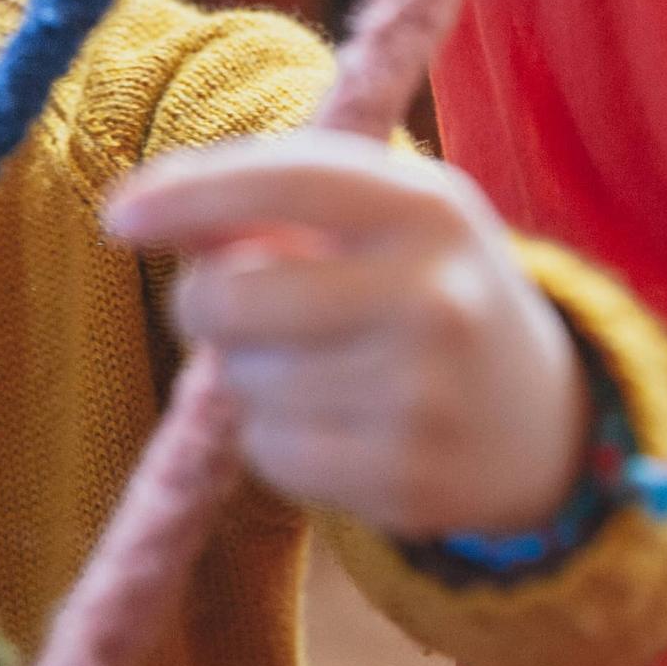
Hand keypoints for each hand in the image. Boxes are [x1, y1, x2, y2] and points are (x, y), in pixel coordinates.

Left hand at [104, 129, 587, 540]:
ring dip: (248, 372)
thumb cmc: (430, 290)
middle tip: (231, 304)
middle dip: (203, 300)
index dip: (189, 194)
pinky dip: (274, 439)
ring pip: (244, 380)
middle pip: (235, 295)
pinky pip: (270, 454)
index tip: (119, 216)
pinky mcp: (408, 484)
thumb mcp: (389, 218)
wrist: (548, 422)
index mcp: (431, 209)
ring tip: (315, 365)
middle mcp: (434, 298)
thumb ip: (282, 196)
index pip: (285, 181)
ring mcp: (425, 398)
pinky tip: (332, 422)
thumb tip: (144, 210)